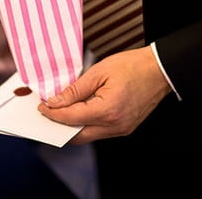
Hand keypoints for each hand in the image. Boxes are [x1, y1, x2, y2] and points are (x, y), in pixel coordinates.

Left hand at [37, 46, 171, 144]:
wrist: (159, 70)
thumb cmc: (132, 66)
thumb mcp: (98, 72)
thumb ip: (74, 90)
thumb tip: (55, 102)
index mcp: (107, 110)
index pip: (71, 119)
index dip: (53, 114)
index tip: (42, 107)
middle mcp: (115, 125)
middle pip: (77, 136)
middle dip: (59, 126)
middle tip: (47, 112)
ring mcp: (121, 129)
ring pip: (88, 135)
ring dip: (72, 127)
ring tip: (61, 111)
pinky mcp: (125, 128)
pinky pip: (99, 131)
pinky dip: (86, 124)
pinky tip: (78, 112)